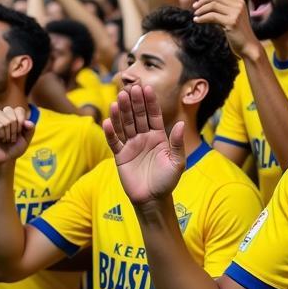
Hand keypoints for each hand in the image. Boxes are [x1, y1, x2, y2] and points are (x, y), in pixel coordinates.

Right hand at [0, 105, 34, 166]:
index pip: (19, 109)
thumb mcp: (27, 138)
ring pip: (2, 117)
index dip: (21, 121)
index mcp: (13, 115)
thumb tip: (27, 122)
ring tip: (6, 138)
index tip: (20, 132)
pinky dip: (1, 134)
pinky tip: (0, 138)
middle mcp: (3, 115)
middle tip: (12, 137)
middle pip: (10, 111)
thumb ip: (31, 129)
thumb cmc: (15, 147)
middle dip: (14, 127)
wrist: (6, 158)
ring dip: (7, 132)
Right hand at [104, 84, 185, 205]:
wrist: (153, 200)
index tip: (146, 88)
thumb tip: (181, 124)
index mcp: (159, 137)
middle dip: (134, 103)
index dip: (150, 102)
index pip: (153, 115)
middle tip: (130, 88)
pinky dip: (110, 133)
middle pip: (137, 117)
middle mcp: (144, 138)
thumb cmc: (167, 182)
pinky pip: (114, 142)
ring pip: (124, 125)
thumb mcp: (177, 162)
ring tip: (117, 99)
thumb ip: (177, 144)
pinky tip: (107, 121)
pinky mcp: (121, 156)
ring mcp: (131, 146)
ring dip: (120, 113)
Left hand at [192, 0, 260, 60]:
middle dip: (202, 1)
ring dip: (201, 10)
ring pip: (213, 5)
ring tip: (195, 15)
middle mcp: (239, 5)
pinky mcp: (232, 22)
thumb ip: (223, 11)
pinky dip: (202, 18)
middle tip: (194, 7)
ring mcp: (236, 13)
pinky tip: (196, 21)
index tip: (198, 4)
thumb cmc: (239, 35)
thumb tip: (205, 5)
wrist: (249, 47)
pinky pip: (212, 16)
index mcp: (240, 2)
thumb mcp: (232, 18)